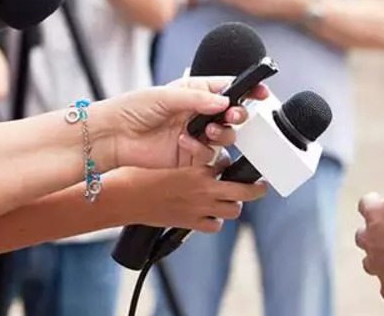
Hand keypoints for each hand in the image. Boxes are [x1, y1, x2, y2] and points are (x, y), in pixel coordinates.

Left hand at [95, 76, 269, 169]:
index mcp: (195, 91)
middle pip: (233, 113)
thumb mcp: (166, 96)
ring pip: (226, 135)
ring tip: (209, 130)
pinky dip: (201, 149)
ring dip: (223, 132)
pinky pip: (209, 154)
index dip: (247, 90)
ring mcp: (196, 134)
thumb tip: (225, 101)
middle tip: (233, 114)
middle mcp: (199, 112)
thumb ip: (198, 98)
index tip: (261, 92)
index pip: (228, 88)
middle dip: (239, 114)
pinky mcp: (190, 154)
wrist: (113, 136)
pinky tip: (184, 143)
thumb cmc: (134, 108)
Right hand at [114, 156, 266, 232]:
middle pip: (245, 191)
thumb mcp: (168, 157)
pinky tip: (210, 215)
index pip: (228, 162)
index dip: (231, 162)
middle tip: (261, 186)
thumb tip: (202, 157)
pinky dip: (215, 221)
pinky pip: (214, 226)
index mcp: (199, 167)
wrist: (122, 198)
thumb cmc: (139, 173)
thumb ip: (189, 158)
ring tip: (233, 200)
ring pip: (234, 210)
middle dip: (256, 188)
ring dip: (234, 205)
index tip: (234, 162)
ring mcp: (199, 208)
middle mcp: (204, 188)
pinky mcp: (190, 224)